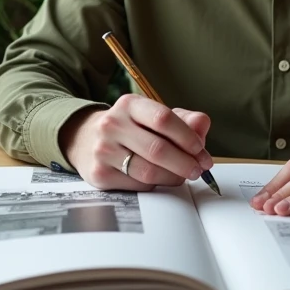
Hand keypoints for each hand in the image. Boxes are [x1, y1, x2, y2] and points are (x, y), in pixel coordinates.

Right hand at [61, 93, 213, 190]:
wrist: (86, 140)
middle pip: (158, 149)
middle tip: (199, 169)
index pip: (163, 119)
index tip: (201, 149)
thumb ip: (183, 120)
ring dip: (173, 177)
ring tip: (182, 175)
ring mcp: (103, 150)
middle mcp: (113, 124)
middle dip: (185, 162)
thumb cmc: (130, 128)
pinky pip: (138, 185)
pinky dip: (155, 184)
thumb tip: (203, 124)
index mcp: (129, 104)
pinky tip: (158, 178)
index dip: (187, 137)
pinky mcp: (100, 174)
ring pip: (149, 171)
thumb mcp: (153, 116)